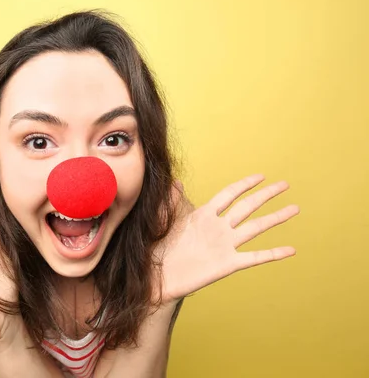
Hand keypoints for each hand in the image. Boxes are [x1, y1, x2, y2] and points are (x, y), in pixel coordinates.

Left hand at [158, 174, 299, 303]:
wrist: (156, 276)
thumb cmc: (159, 248)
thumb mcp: (165, 221)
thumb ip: (172, 201)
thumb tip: (175, 180)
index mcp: (204, 215)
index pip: (229, 194)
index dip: (244, 185)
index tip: (261, 176)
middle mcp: (219, 228)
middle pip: (247, 207)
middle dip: (266, 195)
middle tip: (285, 184)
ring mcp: (225, 245)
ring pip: (255, 227)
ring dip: (275, 218)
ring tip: (295, 208)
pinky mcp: (227, 264)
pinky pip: (254, 257)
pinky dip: (273, 253)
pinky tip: (290, 250)